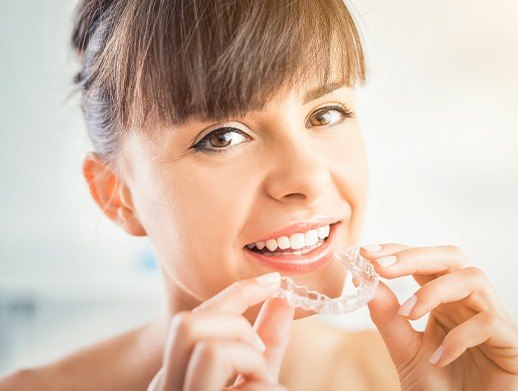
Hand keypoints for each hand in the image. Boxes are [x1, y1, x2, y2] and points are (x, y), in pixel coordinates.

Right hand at [147, 272, 294, 390]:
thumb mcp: (258, 374)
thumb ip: (268, 340)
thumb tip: (284, 297)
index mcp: (178, 370)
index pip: (194, 317)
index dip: (238, 292)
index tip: (273, 281)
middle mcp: (168, 385)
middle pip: (186, 323)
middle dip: (235, 325)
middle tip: (259, 350)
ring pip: (208, 349)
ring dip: (250, 359)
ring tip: (263, 383)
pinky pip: (242, 387)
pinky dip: (268, 388)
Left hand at [361, 243, 517, 389]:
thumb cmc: (439, 387)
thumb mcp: (405, 351)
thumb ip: (387, 318)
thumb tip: (364, 280)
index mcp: (443, 301)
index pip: (424, 262)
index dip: (398, 251)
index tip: (365, 252)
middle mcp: (468, 304)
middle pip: (451, 258)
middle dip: (414, 256)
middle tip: (380, 266)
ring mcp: (492, 322)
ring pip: (473, 279)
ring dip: (434, 291)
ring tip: (408, 313)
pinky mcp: (511, 345)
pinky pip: (489, 323)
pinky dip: (458, 336)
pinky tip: (438, 358)